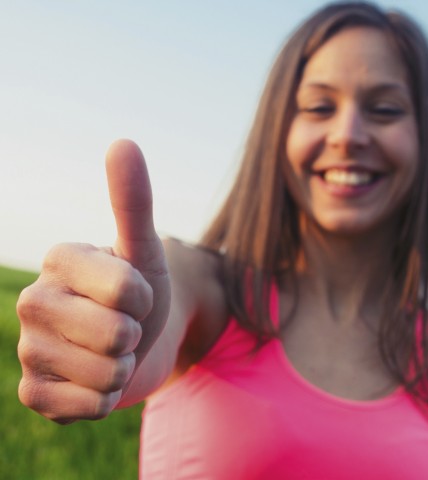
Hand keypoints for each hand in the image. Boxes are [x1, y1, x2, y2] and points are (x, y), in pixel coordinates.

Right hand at [17, 140, 169, 422]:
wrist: (139, 339)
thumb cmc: (142, 291)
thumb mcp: (144, 247)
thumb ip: (133, 200)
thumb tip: (123, 142)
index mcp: (59, 260)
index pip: (127, 290)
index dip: (145, 296)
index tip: (134, 292)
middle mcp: (33, 302)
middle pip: (116, 334)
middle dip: (136, 333)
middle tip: (125, 324)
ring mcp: (29, 351)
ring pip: (105, 374)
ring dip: (124, 366)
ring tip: (112, 351)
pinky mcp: (34, 394)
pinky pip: (87, 405)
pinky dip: (107, 396)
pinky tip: (95, 379)